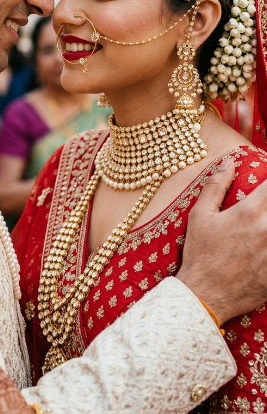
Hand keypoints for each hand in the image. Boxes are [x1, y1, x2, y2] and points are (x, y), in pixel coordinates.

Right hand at [177, 159, 266, 325]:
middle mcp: (266, 230)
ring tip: (262, 230)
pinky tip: (264, 250)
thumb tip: (228, 163)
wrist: (204, 296)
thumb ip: (215, 186)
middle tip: (262, 212)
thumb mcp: (200, 216)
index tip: (265, 186)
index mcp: (248, 213)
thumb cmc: (200, 255)